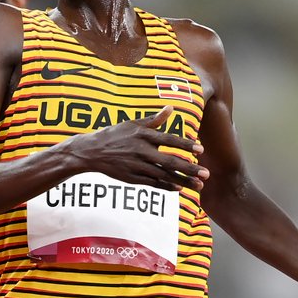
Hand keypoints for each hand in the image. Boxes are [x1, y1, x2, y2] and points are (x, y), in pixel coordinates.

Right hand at [68, 106, 208, 190]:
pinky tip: (178, 189)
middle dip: (190, 168)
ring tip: (198, 186)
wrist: (91, 152)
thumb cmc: (114, 135)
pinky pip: (153, 183)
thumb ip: (154, 119)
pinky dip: (166, 186)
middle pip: (170, 161)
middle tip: (206, 174)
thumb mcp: (133, 124)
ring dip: (183, 181)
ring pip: (164, 175)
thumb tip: (170, 108)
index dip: (186, 145)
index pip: (169, 140)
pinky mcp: (132, 178)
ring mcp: (137, 166)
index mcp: (143, 135)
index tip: (201, 150)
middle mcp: (142, 151)